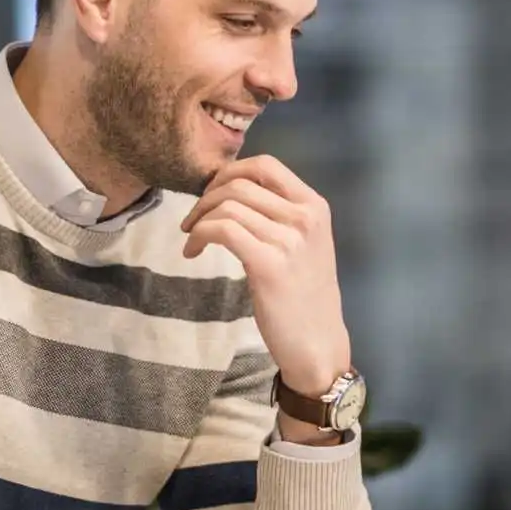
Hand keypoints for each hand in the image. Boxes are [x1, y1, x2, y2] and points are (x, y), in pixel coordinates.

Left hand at [180, 157, 350, 439]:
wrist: (318, 344)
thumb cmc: (305, 297)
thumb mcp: (303, 244)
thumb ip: (279, 215)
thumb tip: (230, 192)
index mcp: (315, 206)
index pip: (265, 165)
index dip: (230, 171)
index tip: (212, 192)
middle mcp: (305, 217)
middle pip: (239, 184)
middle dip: (206, 197)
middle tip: (192, 220)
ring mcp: (289, 240)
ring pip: (227, 206)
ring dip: (198, 218)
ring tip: (192, 239)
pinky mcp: (269, 265)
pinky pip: (222, 230)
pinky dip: (199, 236)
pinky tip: (192, 252)